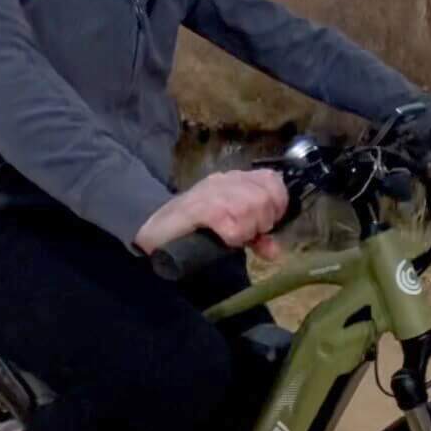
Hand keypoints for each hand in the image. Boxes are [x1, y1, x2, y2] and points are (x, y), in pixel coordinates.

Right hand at [135, 168, 288, 261]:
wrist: (153, 229)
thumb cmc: (192, 228)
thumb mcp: (230, 229)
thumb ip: (254, 236)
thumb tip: (274, 250)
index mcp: (233, 179)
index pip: (271, 179)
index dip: (277, 204)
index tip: (267, 223)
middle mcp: (223, 181)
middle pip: (264, 197)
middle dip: (262, 222)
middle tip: (247, 234)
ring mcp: (211, 193)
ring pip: (251, 208)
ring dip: (247, 230)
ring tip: (233, 238)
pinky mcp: (199, 209)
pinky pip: (231, 224)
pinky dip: (233, 236)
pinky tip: (224, 240)